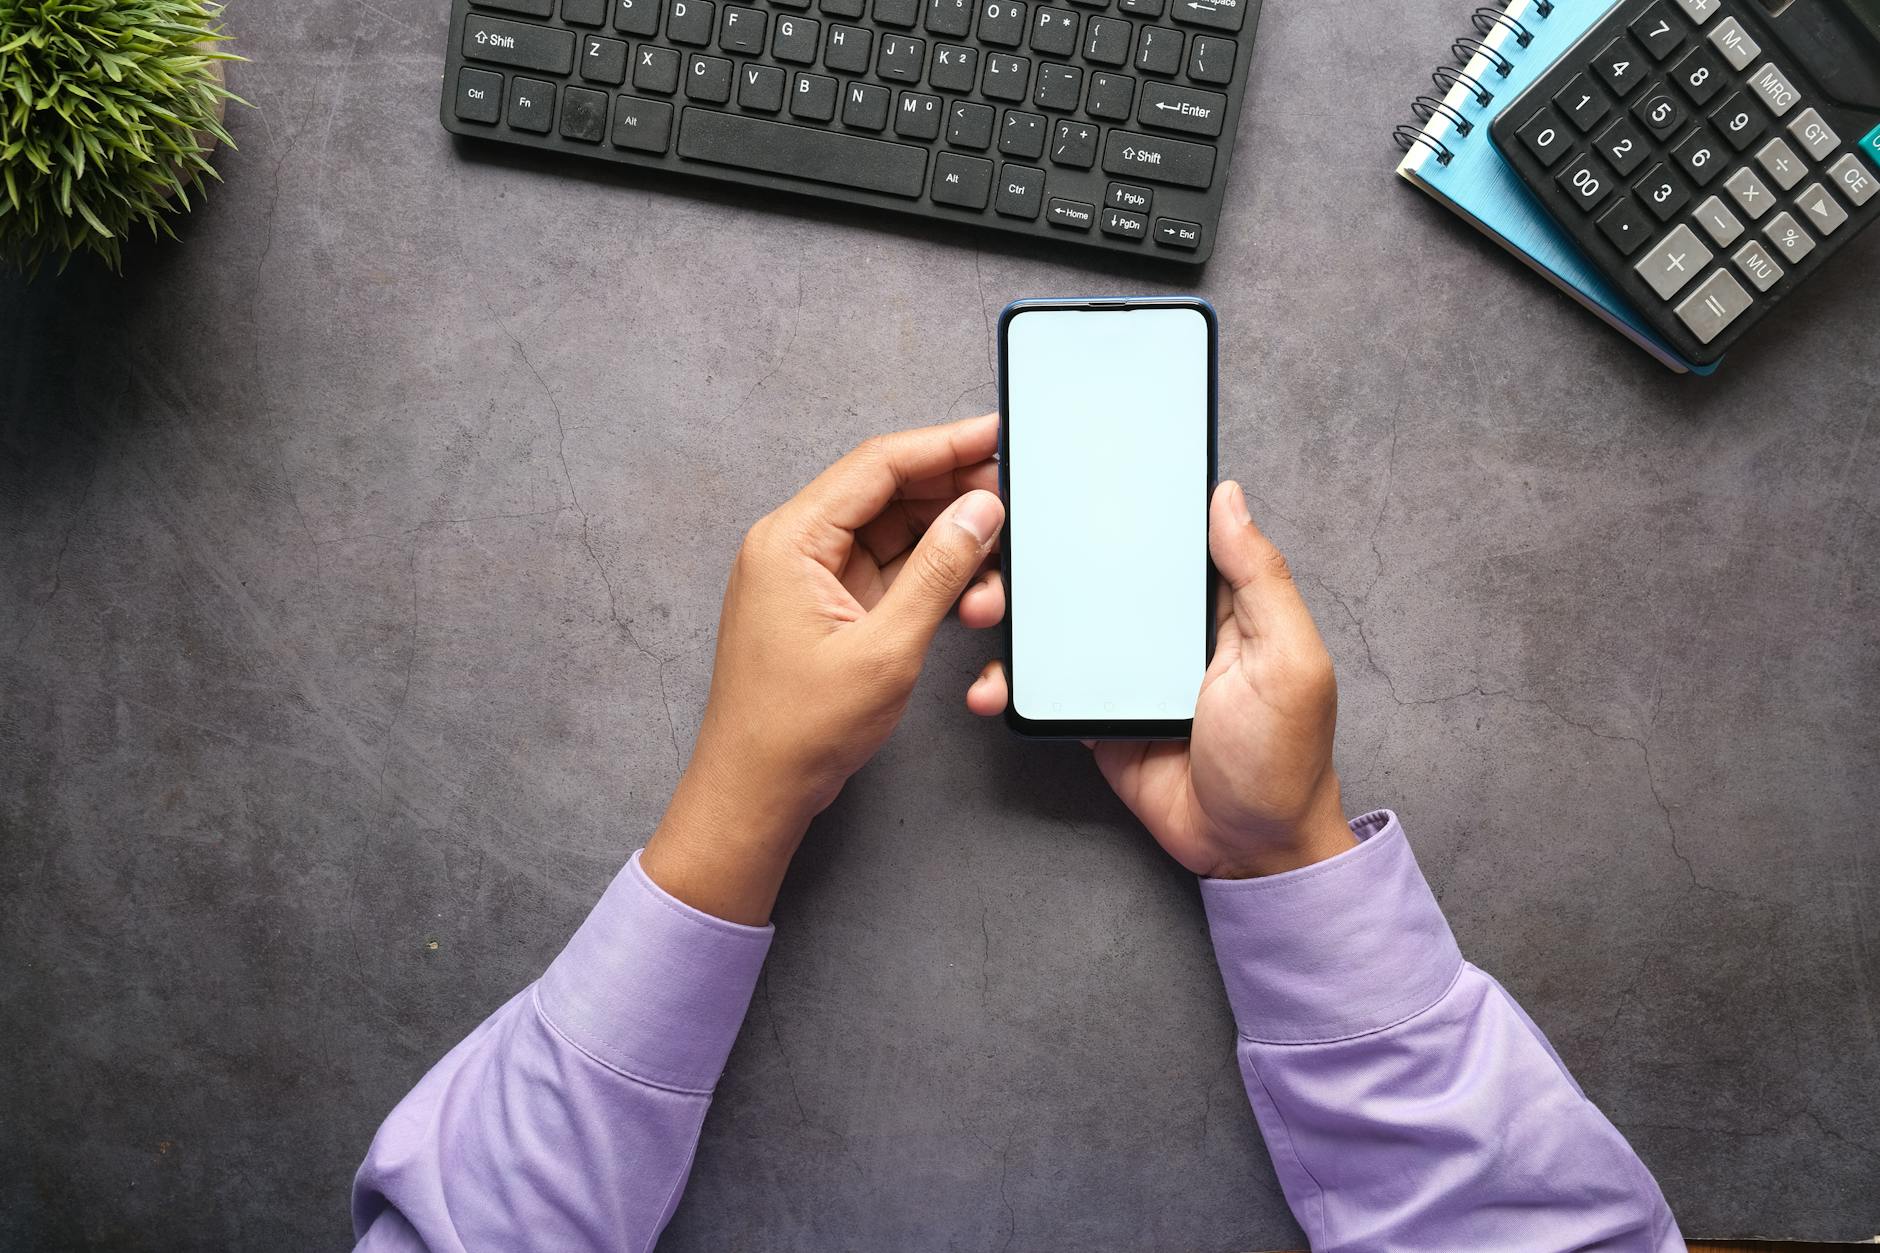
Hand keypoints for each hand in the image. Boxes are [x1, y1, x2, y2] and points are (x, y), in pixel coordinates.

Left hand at [642, 415, 1006, 922]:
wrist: (756, 790)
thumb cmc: (800, 729)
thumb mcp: (886, 647)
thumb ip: (939, 572)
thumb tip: (979, 512)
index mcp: (791, 540)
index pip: (877, 466)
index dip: (942, 445)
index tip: (994, 435)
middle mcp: (795, 546)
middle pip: (886, 492)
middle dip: (952, 493)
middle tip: (1012, 499)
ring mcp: (810, 576)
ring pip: (893, 532)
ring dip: (946, 542)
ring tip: (998, 560)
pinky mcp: (827, 606)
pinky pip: (887, 569)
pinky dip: (928, 575)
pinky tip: (968, 588)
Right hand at [969, 481, 1355, 877]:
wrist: (1248, 849)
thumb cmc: (1284, 757)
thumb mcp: (1288, 659)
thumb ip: (1259, 578)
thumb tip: (1228, 496)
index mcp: (1214, 602)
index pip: (1162, 536)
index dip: (1122, 505)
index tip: (1068, 474)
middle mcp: (1166, 627)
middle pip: (1096, 574)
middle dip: (1043, 558)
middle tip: (999, 546)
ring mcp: (1126, 672)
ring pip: (1060, 627)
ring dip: (1015, 617)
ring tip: (980, 608)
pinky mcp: (1095, 715)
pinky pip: (1046, 690)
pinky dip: (1014, 685)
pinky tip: (992, 686)